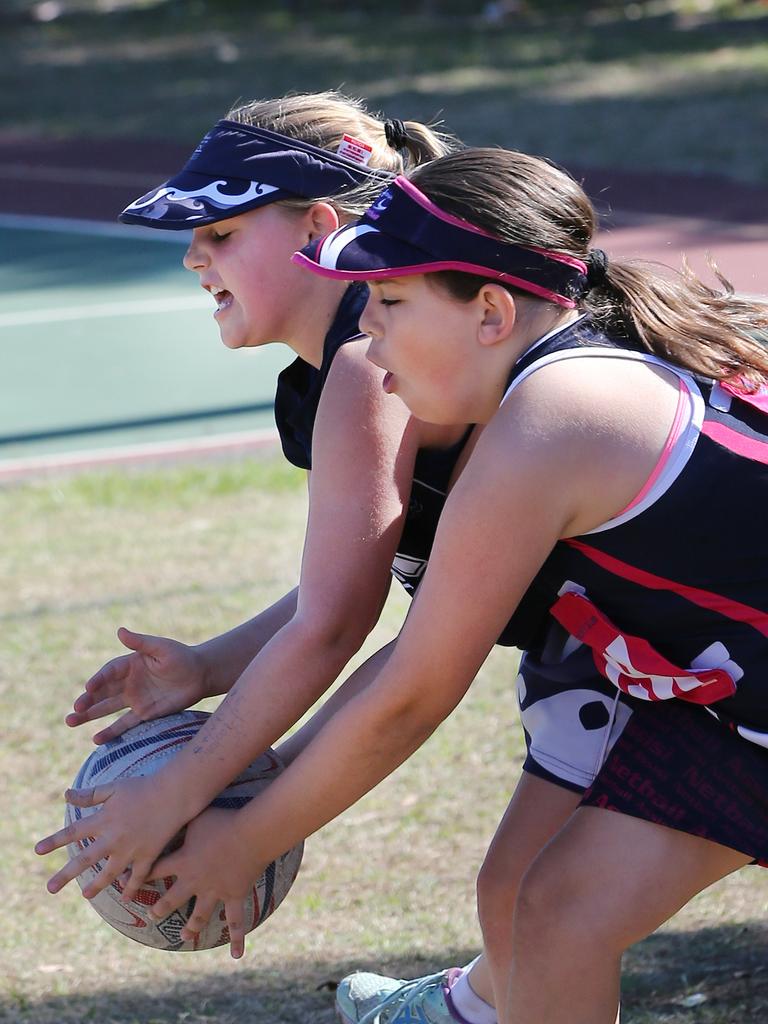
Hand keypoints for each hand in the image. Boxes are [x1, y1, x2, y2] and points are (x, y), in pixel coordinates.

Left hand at [34, 775, 184, 898]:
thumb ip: (90, 795)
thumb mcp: (113, 788)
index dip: (54, 841)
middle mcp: (114, 837)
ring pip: (109, 873)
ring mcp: (131, 849)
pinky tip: (126, 899)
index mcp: (104, 819)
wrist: (174, 793)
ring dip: (96, 886)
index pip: (73, 832)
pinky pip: (138, 877)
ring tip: (85, 894)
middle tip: (50, 888)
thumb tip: (66, 794)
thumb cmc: (143, 787)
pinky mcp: (148, 855)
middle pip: (85, 859)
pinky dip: (131, 888)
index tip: (37, 850)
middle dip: (66, 875)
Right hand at [66, 627, 207, 742]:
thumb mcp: (161, 647)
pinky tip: (96, 739)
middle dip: (87, 701)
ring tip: (71, 721)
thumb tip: (120, 630)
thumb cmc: (181, 656)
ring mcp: (134, 699)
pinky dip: (111, 732)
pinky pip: (124, 724)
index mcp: (129, 664)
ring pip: (106, 708)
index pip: (108, 672)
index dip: (98, 680)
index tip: (89, 688)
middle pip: (102, 692)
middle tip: (74, 709)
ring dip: (89, 715)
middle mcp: (127, 682)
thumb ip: (140, 642)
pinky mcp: (144, 713)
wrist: (200, 674)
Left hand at [146, 806, 260, 959]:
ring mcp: (214, 892)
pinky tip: (236, 955)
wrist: (248, 835)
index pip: (155, 870)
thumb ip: (181, 819)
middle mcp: (194, 881)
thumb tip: (166, 812)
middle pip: (172, 898)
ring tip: (184, 936)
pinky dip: (237, 939)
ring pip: (199, 915)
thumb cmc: (222, 821)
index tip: (126, 883)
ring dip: (191, 927)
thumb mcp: (197, 817)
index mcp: (182, 862)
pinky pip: (236, 921)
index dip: (140, 876)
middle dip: (160, 908)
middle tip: (151, 914)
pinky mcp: (234, 896)